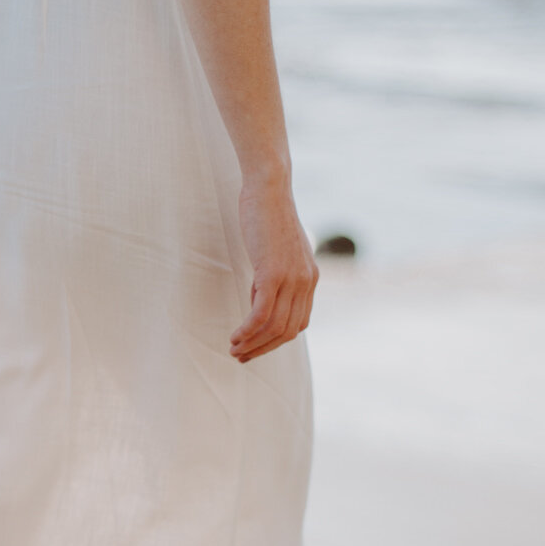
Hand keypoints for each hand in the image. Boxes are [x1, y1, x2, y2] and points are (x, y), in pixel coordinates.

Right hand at [231, 176, 317, 362]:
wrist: (269, 189)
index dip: (276, 341)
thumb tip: (259, 298)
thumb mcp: (276, 252)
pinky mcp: (273, 273)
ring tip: (234, 349)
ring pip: (274, 327)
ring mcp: (292, 279)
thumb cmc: (267, 216)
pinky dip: (248, 330)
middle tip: (241, 356)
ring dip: (253, 343)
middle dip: (263, 349)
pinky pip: (261, 314)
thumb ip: (274, 276)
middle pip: (288, 331)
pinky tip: (235, 336)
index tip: (254, 347)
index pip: (298, 323)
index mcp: (309, 279)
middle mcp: (306, 282)